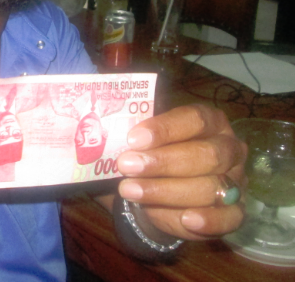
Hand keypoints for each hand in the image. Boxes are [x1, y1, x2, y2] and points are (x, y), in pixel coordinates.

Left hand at [115, 104, 246, 239]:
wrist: (166, 189)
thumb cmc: (155, 153)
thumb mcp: (144, 140)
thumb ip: (134, 136)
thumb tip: (102, 133)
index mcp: (210, 121)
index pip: (194, 119)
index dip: (165, 129)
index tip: (133, 139)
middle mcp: (229, 148)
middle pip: (205, 154)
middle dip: (162, 162)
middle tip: (125, 165)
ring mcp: (237, 181)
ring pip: (210, 187)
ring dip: (167, 191)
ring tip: (129, 190)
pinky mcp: (237, 212)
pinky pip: (229, 218)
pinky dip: (208, 220)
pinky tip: (186, 219)